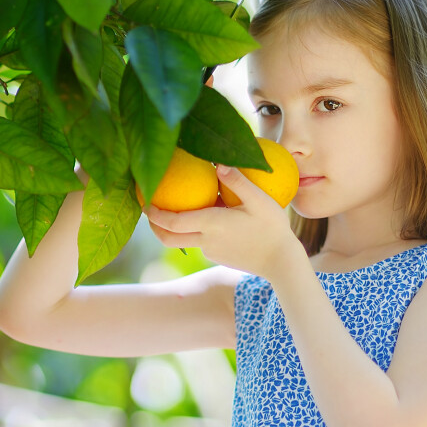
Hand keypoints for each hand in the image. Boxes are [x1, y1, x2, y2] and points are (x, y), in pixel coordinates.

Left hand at [143, 164, 304, 281]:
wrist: (282, 262)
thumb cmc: (273, 229)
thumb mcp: (260, 200)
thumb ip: (238, 181)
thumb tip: (217, 163)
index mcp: (211, 225)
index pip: (172, 221)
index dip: (154, 213)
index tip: (144, 200)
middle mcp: (206, 241)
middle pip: (168, 238)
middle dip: (153, 226)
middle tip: (147, 209)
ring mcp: (211, 251)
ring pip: (183, 241)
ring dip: (172, 228)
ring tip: (171, 209)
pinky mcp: (218, 256)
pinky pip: (200, 242)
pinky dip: (194, 231)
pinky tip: (205, 217)